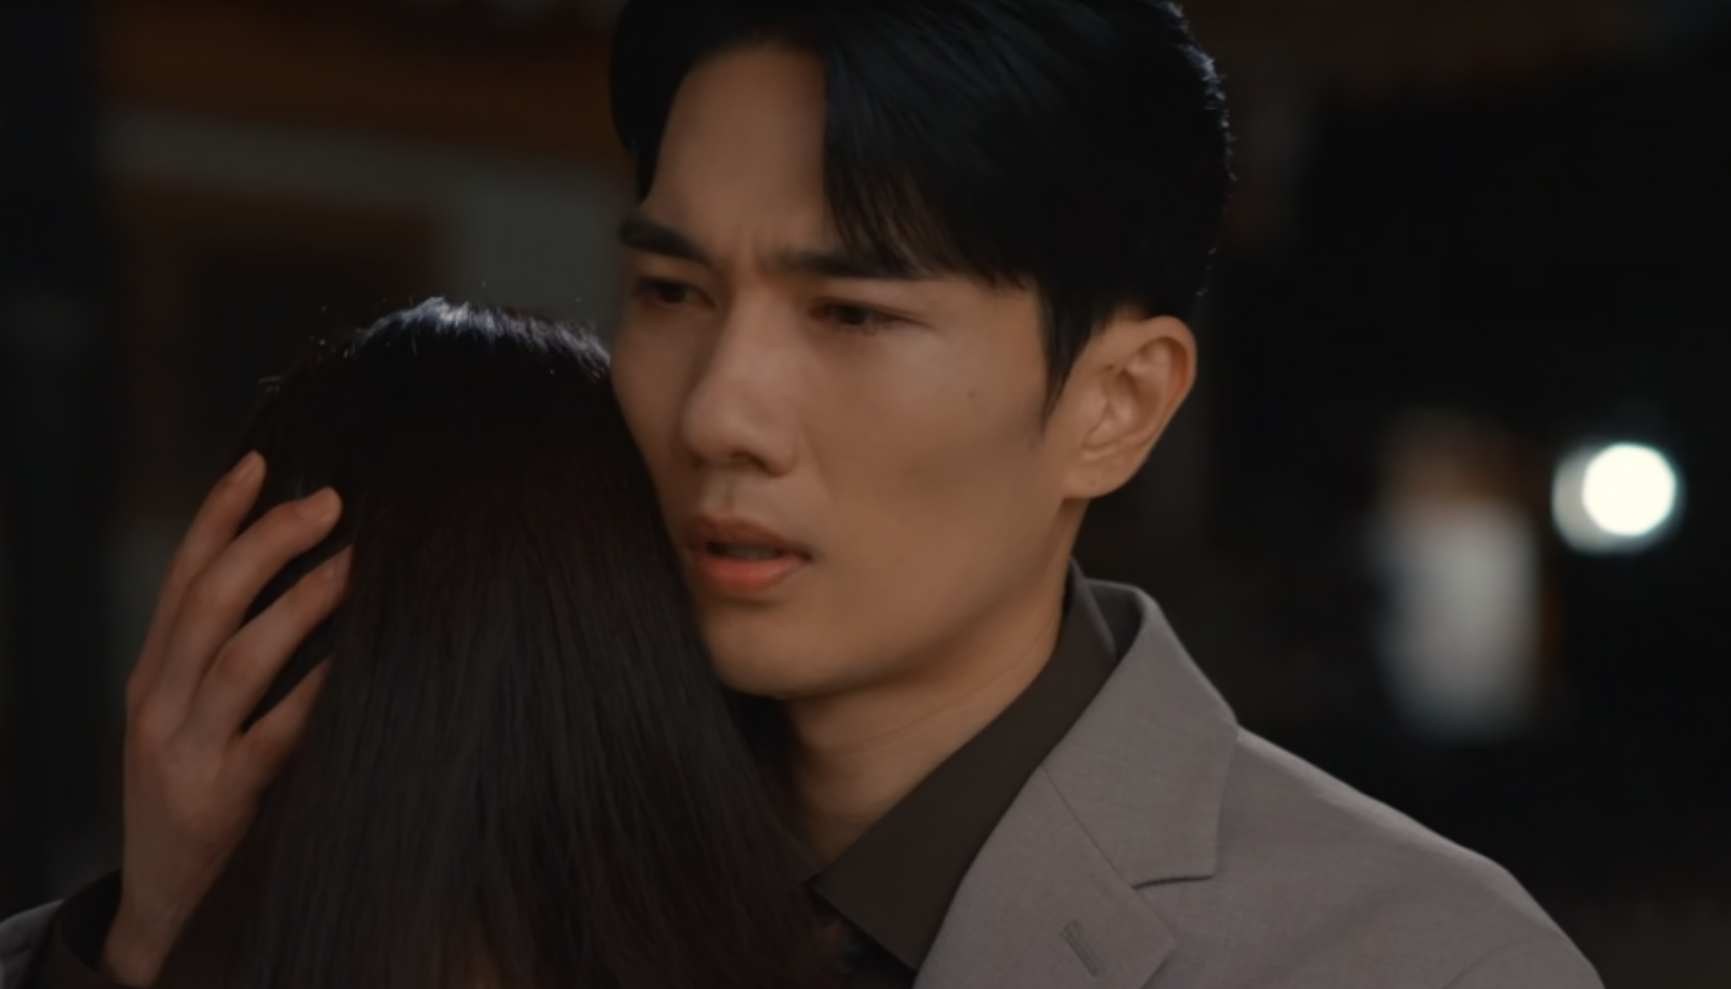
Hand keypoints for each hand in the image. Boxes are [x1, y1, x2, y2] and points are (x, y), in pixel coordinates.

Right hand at [101, 453, 348, 984]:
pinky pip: (273, 736)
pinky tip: (354, 663)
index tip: (262, 463)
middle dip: (265, 542)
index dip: (217, 516)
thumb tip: (305, 577)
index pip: (181, 580)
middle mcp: (158, 706)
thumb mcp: (190, 724)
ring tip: (353, 563)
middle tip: (328, 501)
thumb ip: (227, 660)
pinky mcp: (219, 801)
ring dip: (299, 605)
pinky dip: (315, 693)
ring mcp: (184, 754)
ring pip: (237, 659)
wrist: (163, 908)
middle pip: (208, 602)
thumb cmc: (199, 801)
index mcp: (151, 678)